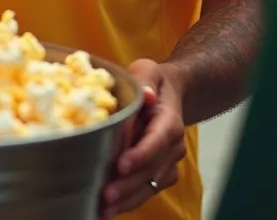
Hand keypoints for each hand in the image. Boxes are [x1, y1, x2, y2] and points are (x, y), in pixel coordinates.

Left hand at [102, 60, 185, 217]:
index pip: (158, 139)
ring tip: (103, 209)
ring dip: (127, 199)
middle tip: (105, 196)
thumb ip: (145, 79)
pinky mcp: (160, 174)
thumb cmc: (153, 81)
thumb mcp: (148, 70)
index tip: (121, 165)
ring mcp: (168, 162)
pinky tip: (108, 208)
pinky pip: (147, 191)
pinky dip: (129, 200)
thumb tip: (145, 94)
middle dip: (128, 185)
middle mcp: (173, 145)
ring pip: (150, 186)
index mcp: (170, 120)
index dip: (141, 154)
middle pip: (152, 169)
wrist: (169, 94)